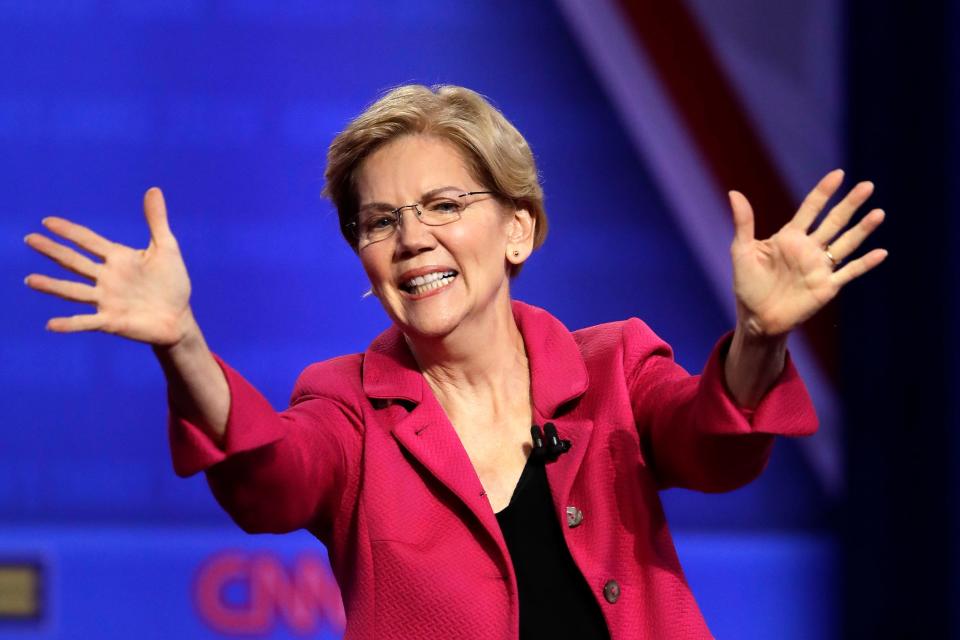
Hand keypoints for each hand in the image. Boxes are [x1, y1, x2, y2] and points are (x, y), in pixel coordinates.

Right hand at [25, 188, 194, 345]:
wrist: (178, 318)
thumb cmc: (172, 283)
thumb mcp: (166, 248)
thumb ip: (157, 221)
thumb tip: (153, 189)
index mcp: (118, 259)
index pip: (88, 241)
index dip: (69, 231)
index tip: (47, 221)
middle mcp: (106, 278)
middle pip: (74, 261)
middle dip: (53, 250)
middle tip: (30, 239)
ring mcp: (106, 300)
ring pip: (74, 290)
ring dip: (52, 285)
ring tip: (30, 280)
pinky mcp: (111, 321)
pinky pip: (86, 322)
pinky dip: (70, 323)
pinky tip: (51, 324)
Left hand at [728, 169, 887, 336]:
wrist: (756, 319)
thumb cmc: (747, 285)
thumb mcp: (741, 251)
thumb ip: (743, 223)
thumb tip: (734, 192)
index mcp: (790, 237)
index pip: (811, 209)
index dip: (824, 192)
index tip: (838, 174)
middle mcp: (809, 248)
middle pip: (834, 221)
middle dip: (850, 204)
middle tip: (867, 186)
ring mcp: (820, 267)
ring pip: (846, 243)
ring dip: (862, 229)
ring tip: (879, 213)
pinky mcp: (826, 286)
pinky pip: (849, 272)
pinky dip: (865, 264)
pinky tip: (881, 252)